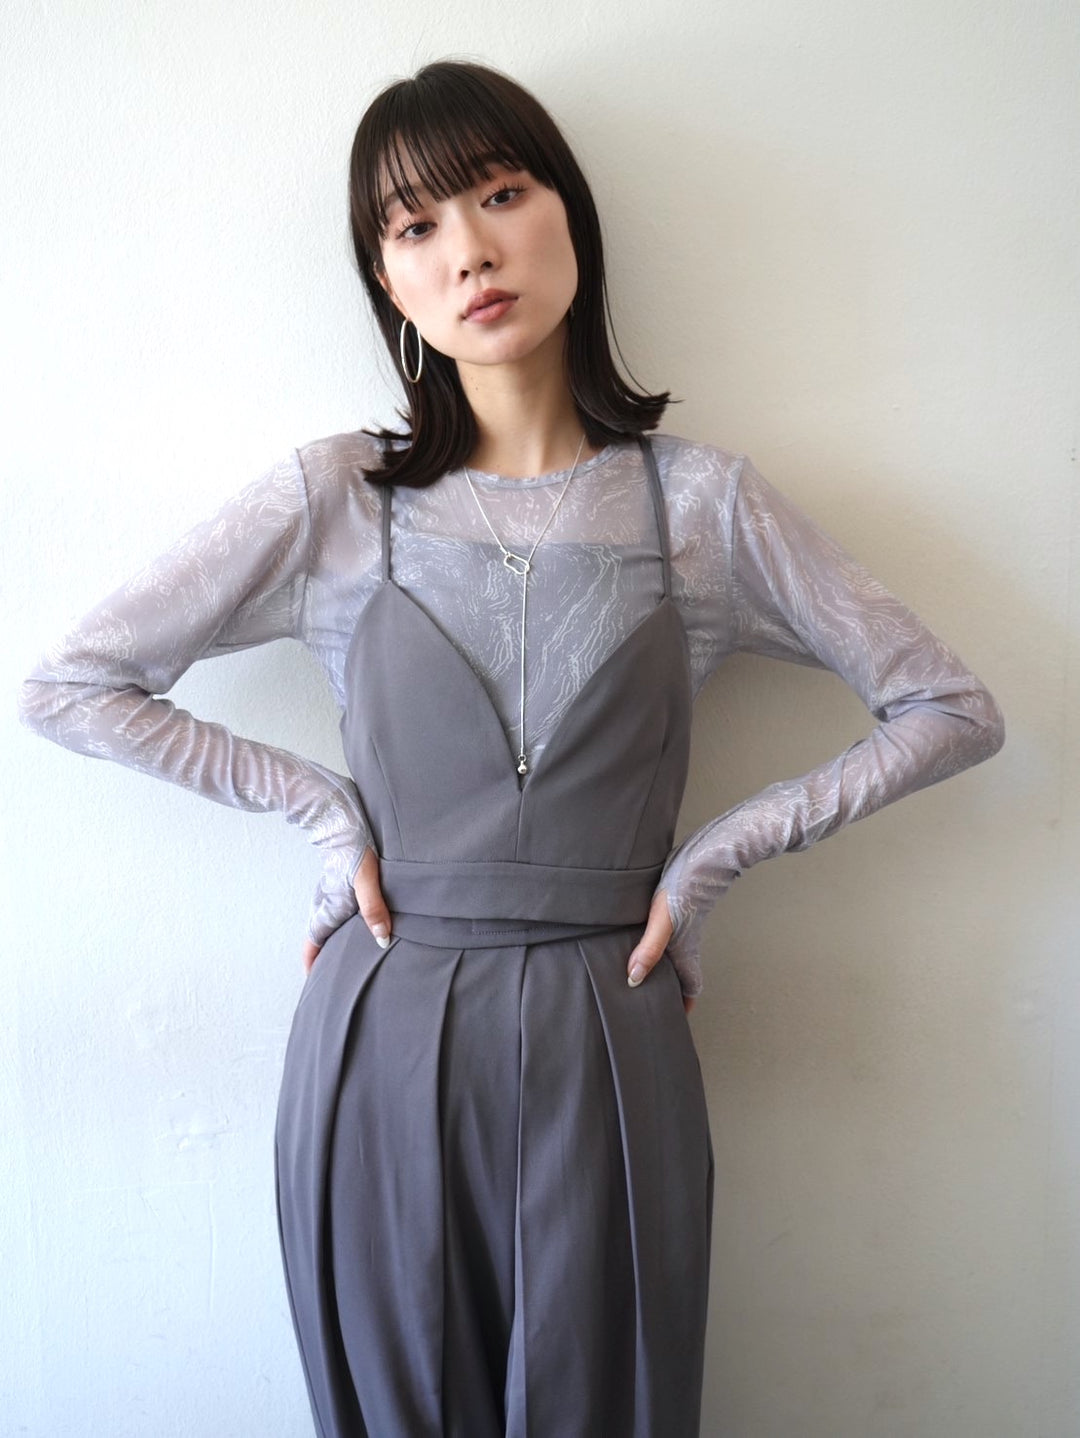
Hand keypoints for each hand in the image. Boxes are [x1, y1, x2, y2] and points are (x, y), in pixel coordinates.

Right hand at [301, 845, 392, 973]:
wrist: (344, 819)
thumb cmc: (355, 848)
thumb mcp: (368, 878)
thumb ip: (373, 907)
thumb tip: (381, 939)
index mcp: (329, 906)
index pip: (314, 941)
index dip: (312, 961)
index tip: (314, 979)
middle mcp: (325, 902)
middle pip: (318, 935)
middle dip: (321, 955)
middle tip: (330, 973)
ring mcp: (329, 891)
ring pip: (325, 922)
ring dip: (330, 938)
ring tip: (343, 953)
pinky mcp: (337, 882)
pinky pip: (334, 909)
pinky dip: (339, 923)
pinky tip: (356, 922)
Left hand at [626, 887, 695, 1014]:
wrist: (702, 855)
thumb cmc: (685, 888)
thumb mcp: (663, 921)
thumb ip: (649, 949)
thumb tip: (634, 979)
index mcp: (686, 950)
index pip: (691, 987)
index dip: (683, 1005)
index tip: (671, 1017)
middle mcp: (686, 942)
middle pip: (680, 973)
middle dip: (668, 988)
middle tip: (648, 997)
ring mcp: (682, 926)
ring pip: (673, 954)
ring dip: (659, 964)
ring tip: (637, 970)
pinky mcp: (674, 910)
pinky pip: (664, 934)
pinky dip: (652, 942)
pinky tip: (636, 935)